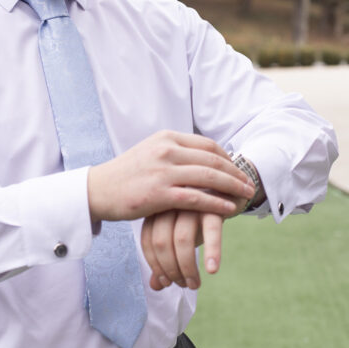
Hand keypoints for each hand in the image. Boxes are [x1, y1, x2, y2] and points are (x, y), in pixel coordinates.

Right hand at [86, 130, 253, 222]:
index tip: (237, 169)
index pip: (207, 145)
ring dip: (232, 187)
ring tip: (246, 196)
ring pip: (209, 177)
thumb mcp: (151, 153)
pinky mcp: (159, 194)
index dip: (227, 157)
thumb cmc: (126, 174)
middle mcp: (167, 150)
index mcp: (166, 137)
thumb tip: (199, 157)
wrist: (98, 190)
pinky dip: (216, 203)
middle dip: (235, 172)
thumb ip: (174, 152)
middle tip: (249, 183)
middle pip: (213, 159)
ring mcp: (163, 171)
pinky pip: (196, 198)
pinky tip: (228, 209)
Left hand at [140, 209, 224, 290]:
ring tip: (194, 284)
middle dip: (170, 269)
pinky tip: (212, 270)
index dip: (155, 265)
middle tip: (183, 285)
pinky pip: (211, 231)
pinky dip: (211, 252)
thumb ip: (164, 257)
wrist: (227, 187)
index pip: (148, 240)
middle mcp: (171, 203)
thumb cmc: (197, 215)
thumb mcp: (179, 234)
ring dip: (187, 268)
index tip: (166, 282)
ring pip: (182, 239)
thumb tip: (155, 286)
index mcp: (158, 208)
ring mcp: (191, 202)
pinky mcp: (214, 203)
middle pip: (161, 242)